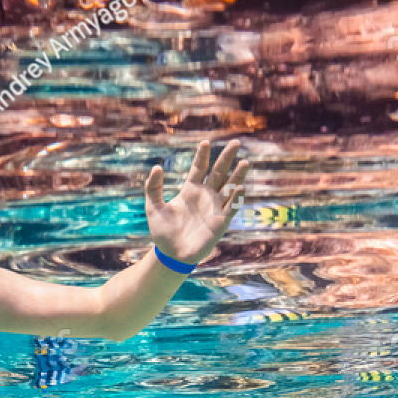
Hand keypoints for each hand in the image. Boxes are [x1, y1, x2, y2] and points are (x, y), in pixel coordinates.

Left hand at [144, 140, 248, 265]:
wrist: (171, 255)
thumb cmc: (162, 232)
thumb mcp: (153, 207)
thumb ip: (153, 187)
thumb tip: (157, 167)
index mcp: (190, 190)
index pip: (200, 168)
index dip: (203, 155)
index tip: (206, 142)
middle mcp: (205, 196)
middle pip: (219, 172)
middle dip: (227, 158)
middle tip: (236, 143)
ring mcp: (214, 208)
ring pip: (229, 187)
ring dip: (237, 175)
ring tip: (244, 162)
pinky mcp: (220, 222)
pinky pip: (230, 208)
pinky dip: (236, 198)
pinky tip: (239, 187)